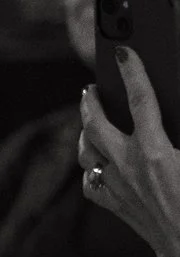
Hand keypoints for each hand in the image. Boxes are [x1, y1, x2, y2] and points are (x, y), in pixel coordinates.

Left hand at [80, 48, 179, 256]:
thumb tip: (176, 107)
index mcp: (155, 151)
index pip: (140, 100)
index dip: (132, 72)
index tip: (123, 51)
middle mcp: (128, 166)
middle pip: (96, 124)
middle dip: (90, 102)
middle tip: (89, 87)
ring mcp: (117, 186)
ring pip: (87, 152)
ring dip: (86, 133)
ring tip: (89, 120)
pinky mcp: (115, 205)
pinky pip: (92, 182)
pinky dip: (92, 168)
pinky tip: (96, 163)